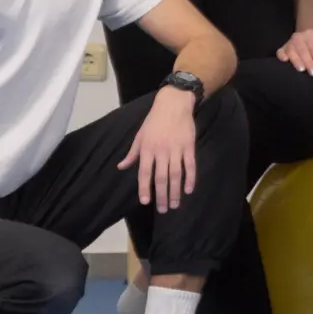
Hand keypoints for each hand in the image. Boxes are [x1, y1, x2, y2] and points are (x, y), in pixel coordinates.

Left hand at [118, 87, 197, 211]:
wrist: (174, 103)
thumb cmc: (154, 120)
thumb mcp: (139, 135)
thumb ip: (132, 153)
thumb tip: (121, 167)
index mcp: (147, 149)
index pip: (145, 173)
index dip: (145, 188)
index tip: (146, 202)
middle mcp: (161, 151)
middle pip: (162, 177)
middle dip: (162, 195)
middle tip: (163, 210)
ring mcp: (176, 149)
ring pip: (176, 174)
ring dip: (175, 191)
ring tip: (175, 204)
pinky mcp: (189, 146)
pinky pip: (190, 165)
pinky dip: (190, 178)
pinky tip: (189, 189)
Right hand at [276, 27, 312, 74]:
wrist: (307, 37)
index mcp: (312, 35)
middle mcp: (299, 37)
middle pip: (303, 50)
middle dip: (309, 62)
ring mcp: (289, 43)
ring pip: (291, 50)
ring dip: (296, 60)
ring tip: (301, 70)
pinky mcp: (282, 49)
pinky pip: (280, 52)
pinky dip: (281, 56)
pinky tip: (285, 61)